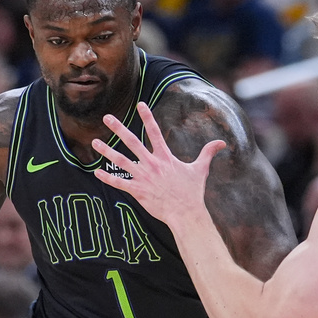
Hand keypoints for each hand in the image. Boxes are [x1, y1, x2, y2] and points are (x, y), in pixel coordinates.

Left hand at [92, 101, 225, 224]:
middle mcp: (152, 164)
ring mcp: (143, 177)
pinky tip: (97, 172)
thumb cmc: (192, 192)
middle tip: (106, 117)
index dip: (147, 117)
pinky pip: (120, 183)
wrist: (185, 213)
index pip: (154, 131)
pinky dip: (108, 177)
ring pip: (121, 160)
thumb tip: (222, 143)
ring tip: (95, 142)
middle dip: (118, 128)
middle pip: (132, 141)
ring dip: (107, 150)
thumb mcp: (201, 169)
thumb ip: (208, 153)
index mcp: (165, 157)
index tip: (140, 104)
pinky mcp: (138, 191)